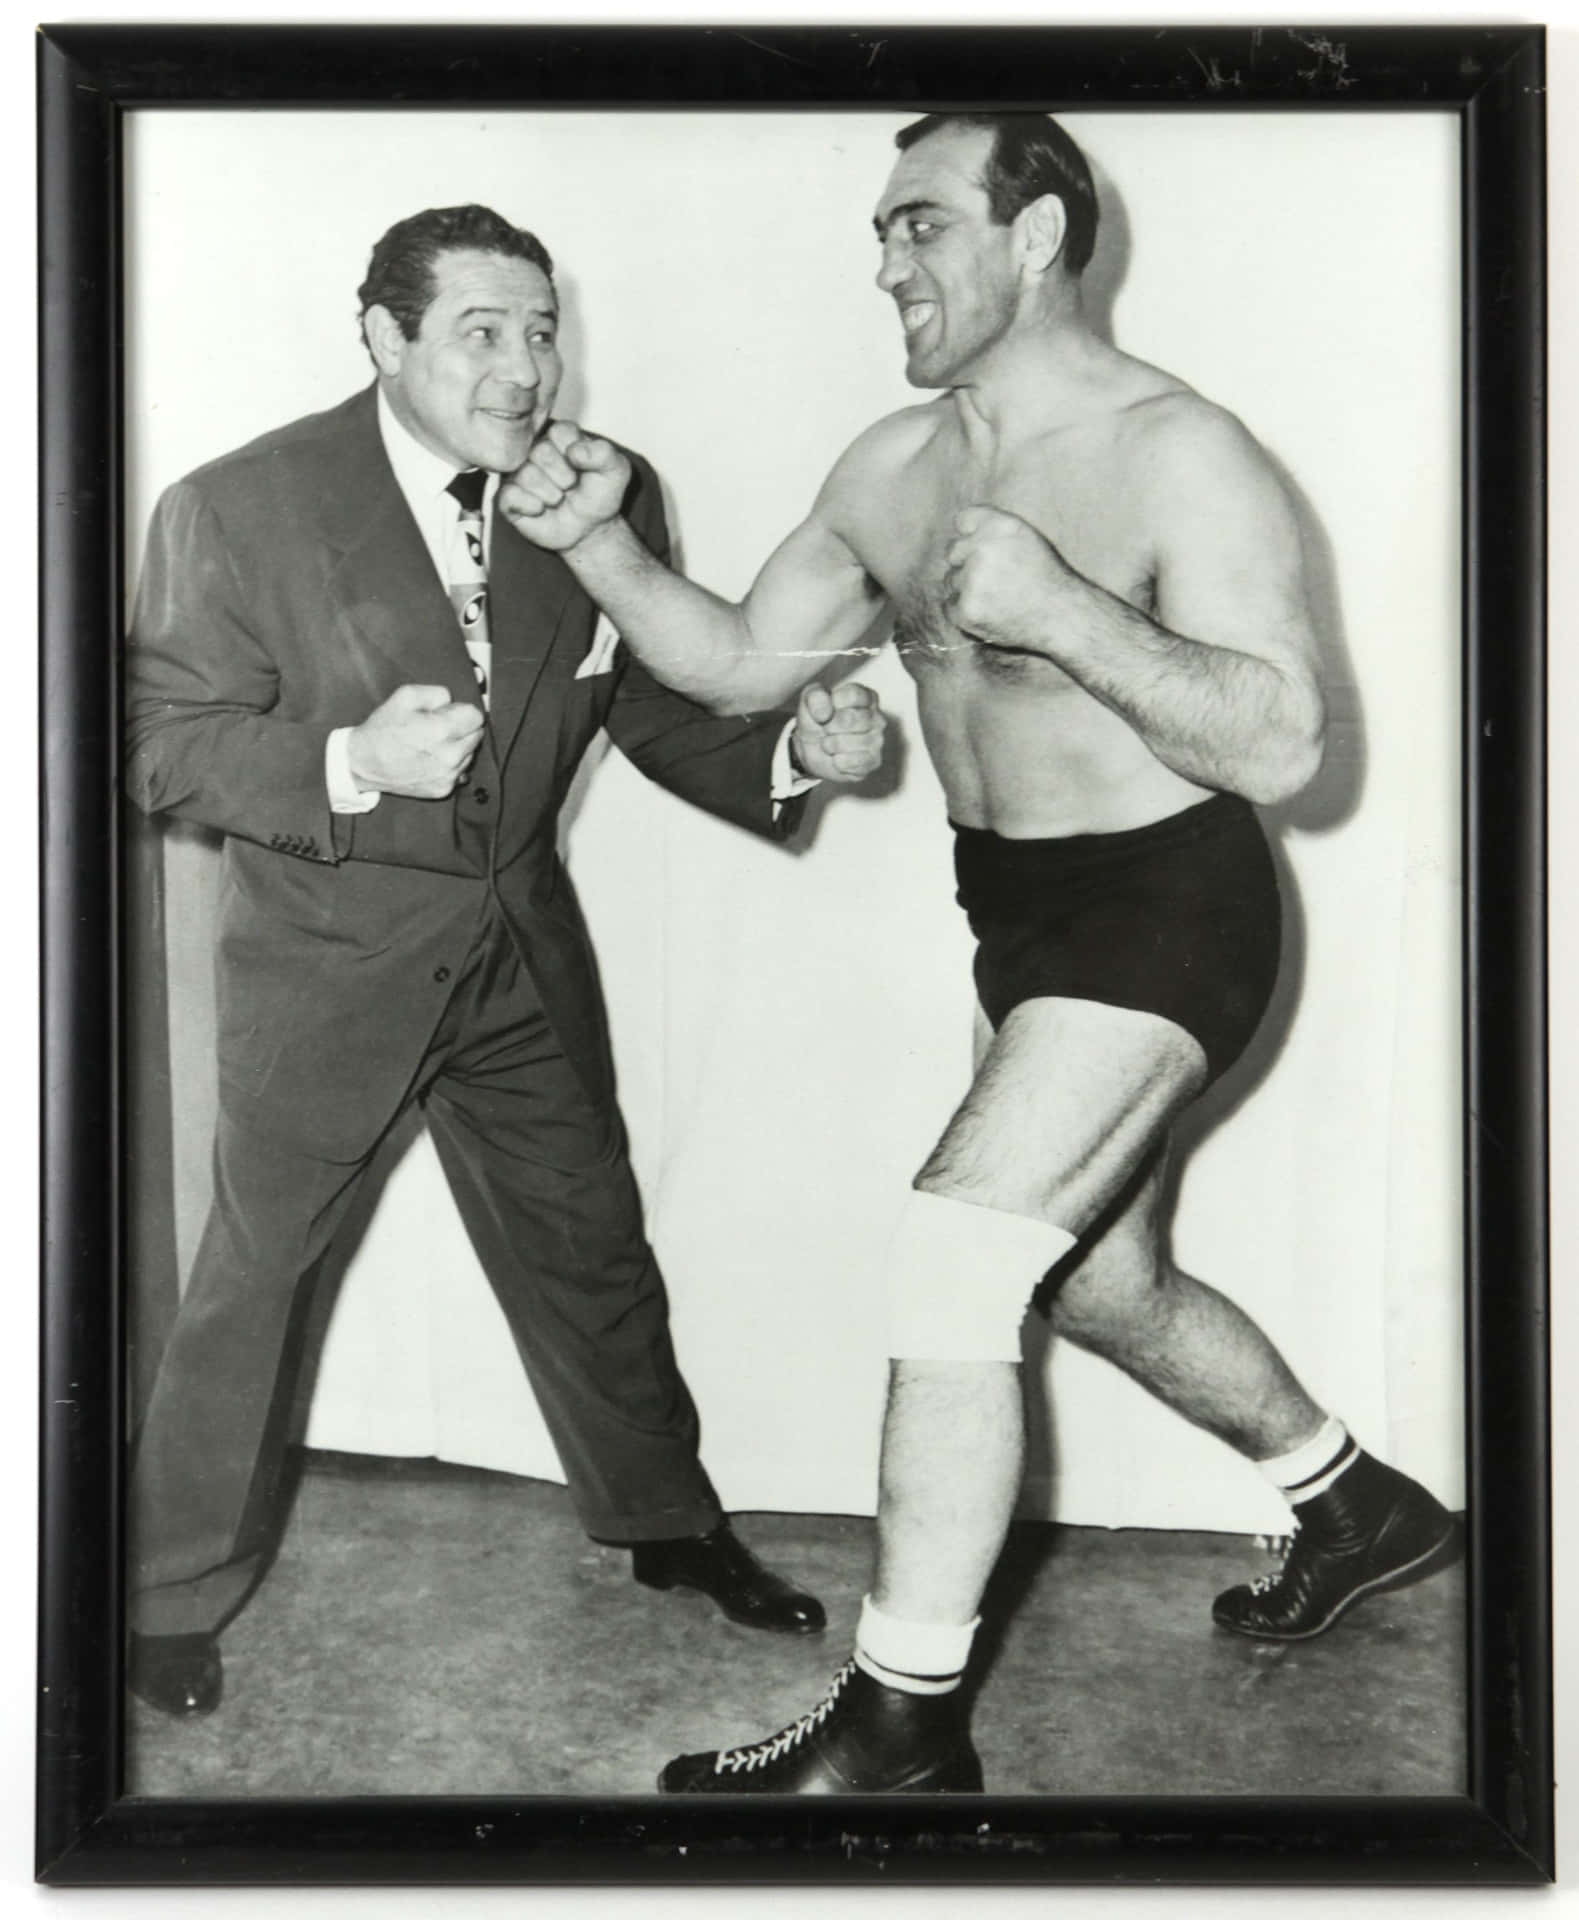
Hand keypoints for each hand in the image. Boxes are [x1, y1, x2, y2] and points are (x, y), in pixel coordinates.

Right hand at [346, 684, 484, 798]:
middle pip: (477, 735)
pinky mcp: (444, 789)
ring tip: (431, 744)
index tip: (448, 713)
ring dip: (457, 747)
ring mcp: (448, 776)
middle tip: (438, 727)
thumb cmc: (383, 729)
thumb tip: (454, 702)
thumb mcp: (405, 696)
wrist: (364, 764)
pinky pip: (460, 772)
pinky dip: (450, 764)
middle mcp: (450, 756)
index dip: (462, 711)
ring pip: (470, 754)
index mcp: (442, 730)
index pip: (476, 716)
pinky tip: (430, 759)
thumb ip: (437, 693)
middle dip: (462, 728)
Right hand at [499, 421, 631, 551]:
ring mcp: (517, 473)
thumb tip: (575, 451)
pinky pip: (509, 496)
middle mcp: (533, 449)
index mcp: (558, 436)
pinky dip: (530, 506)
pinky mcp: (507, 497)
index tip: (583, 468)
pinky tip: (541, 510)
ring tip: (558, 499)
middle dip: (564, 477)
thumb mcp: (616, 471)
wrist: (590, 528)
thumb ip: (603, 454)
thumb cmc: (599, 494)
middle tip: (570, 487)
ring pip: (525, 474)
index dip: (576, 455)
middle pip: (541, 452)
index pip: (560, 432)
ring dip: (551, 494)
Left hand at [790, 681, 885, 784]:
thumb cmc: (817, 721)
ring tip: (831, 743)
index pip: (853, 695)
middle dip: (829, 726)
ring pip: (847, 742)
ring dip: (830, 745)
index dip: (832, 704)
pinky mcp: (874, 762)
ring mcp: (878, 740)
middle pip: (849, 719)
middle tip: (827, 729)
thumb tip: (825, 712)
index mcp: (866, 697)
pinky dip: (837, 761)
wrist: (812, 750)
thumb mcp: (809, 700)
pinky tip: (838, 757)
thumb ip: (815, 696)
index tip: (826, 711)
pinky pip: (851, 762)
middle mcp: (877, 717)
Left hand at [943, 504, 1070, 651]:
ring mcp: (972, 581)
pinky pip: (949, 606)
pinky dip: (965, 611)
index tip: (984, 550)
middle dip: (967, 563)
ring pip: (951, 581)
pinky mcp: (966, 610)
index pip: (963, 520)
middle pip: (953, 552)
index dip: (971, 536)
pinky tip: (990, 612)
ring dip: (966, 589)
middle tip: (996, 579)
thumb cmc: (1045, 575)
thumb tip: (959, 531)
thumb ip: (993, 529)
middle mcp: (982, 549)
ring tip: (997, 597)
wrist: (1062, 615)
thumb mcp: (1026, 536)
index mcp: (999, 526)